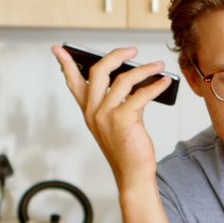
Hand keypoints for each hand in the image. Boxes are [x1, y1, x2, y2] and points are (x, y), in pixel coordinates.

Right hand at [51, 45, 173, 190]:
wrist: (133, 174)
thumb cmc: (127, 149)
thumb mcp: (116, 122)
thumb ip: (118, 101)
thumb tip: (134, 78)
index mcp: (88, 111)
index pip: (73, 82)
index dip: (66, 64)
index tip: (58, 48)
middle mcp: (93, 111)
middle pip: (98, 71)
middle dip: (116, 55)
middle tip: (132, 50)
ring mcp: (106, 115)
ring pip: (123, 79)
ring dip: (144, 70)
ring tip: (158, 66)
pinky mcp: (123, 120)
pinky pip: (141, 94)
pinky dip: (155, 86)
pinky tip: (164, 82)